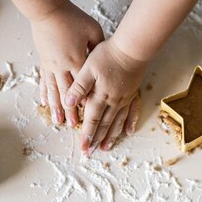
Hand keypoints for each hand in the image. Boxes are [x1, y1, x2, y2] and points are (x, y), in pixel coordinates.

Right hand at [30, 1, 103, 125]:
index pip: (84, 87)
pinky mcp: (44, 61)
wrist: (48, 11)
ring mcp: (52, 65)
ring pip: (54, 91)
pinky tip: (44, 103)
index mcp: (77, 61)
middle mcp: (63, 67)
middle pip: (68, 94)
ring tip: (57, 122)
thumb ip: (99, 48)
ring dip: (56, 108)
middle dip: (71, 112)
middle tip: (73, 127)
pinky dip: (44, 93)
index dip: (86, 103)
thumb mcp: (92, 31)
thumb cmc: (72, 19)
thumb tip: (104, 63)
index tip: (89, 116)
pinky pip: (44, 81)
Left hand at [64, 38, 146, 154]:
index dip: (86, 134)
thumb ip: (79, 86)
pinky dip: (130, 123)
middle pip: (104, 125)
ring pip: (117, 122)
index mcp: (100, 96)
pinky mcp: (132, 94)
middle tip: (91, 153)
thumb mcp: (88, 67)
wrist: (132, 48)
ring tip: (106, 148)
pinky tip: (129, 132)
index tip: (83, 148)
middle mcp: (113, 102)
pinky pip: (132, 112)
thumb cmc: (108, 54)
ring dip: (111, 136)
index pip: (91, 120)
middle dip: (96, 140)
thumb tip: (69, 102)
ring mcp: (124, 99)